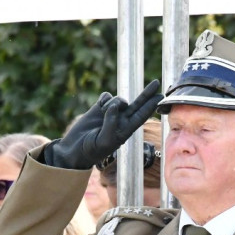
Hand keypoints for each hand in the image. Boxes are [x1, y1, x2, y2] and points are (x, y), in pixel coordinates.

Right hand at [45, 81, 161, 169]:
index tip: (161, 96)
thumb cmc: (91, 150)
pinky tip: (99, 107)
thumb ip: (111, 124)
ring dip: (113, 102)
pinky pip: (106, 97)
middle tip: (156, 83)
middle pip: (137, 104)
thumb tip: (116, 106)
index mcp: (125, 130)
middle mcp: (120, 120)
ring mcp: (110, 113)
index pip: (142, 115)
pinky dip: (104, 100)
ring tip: (103, 112)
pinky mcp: (99, 108)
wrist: (74, 149)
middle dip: (146, 94)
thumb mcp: (104, 142)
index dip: (151, 105)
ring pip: (118, 99)